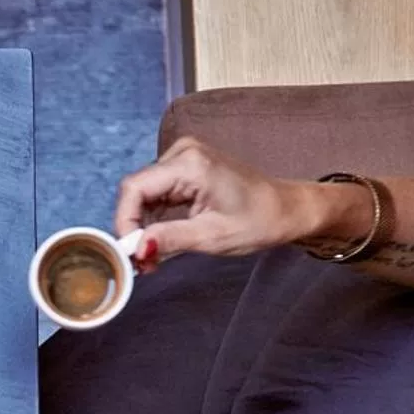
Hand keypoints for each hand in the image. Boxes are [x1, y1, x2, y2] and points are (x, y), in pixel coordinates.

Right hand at [112, 137, 319, 273]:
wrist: (287, 209)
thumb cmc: (260, 220)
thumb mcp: (212, 236)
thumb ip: (169, 239)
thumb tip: (136, 248)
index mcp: (190, 164)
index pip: (134, 189)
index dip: (125, 221)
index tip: (130, 251)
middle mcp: (183, 153)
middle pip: (136, 190)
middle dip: (134, 227)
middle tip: (143, 261)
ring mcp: (184, 156)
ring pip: (143, 193)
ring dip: (143, 225)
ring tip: (154, 255)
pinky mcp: (187, 166)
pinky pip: (157, 191)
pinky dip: (154, 217)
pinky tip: (161, 238)